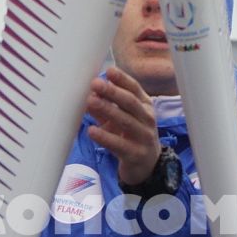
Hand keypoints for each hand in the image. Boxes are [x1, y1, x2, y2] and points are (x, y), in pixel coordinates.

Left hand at [86, 67, 161, 186]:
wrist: (147, 165)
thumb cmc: (131, 136)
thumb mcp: (120, 119)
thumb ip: (104, 107)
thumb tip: (89, 93)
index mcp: (145, 106)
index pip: (135, 89)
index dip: (122, 80)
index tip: (109, 71)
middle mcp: (147, 119)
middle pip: (130, 102)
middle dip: (112, 92)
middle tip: (95, 83)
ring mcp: (144, 137)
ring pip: (125, 121)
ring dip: (107, 110)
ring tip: (91, 101)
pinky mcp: (136, 154)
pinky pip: (119, 145)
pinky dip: (105, 137)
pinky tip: (92, 131)